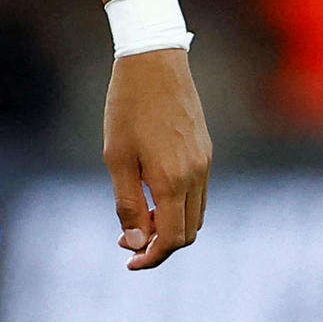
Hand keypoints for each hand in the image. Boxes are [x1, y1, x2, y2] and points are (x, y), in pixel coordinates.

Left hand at [104, 47, 210, 268]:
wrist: (154, 60)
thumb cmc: (127, 105)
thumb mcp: (116, 155)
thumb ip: (128, 202)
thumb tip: (135, 242)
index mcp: (173, 180)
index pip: (171, 239)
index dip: (151, 257)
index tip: (129, 261)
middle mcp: (197, 175)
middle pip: (188, 232)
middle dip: (161, 245)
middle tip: (129, 241)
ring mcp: (205, 162)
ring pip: (197, 214)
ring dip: (172, 226)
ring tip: (139, 218)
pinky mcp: (206, 150)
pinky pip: (199, 193)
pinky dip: (180, 206)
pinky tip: (154, 194)